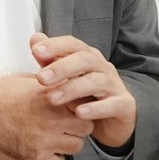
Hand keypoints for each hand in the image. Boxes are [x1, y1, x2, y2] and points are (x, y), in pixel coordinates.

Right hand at [0, 74, 93, 159]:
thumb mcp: (26, 80)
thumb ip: (49, 84)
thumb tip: (62, 84)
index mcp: (52, 97)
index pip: (85, 105)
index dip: (81, 107)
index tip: (76, 109)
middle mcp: (52, 119)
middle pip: (85, 127)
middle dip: (78, 126)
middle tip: (67, 124)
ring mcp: (44, 141)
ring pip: (76, 147)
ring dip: (68, 143)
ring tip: (55, 137)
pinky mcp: (34, 158)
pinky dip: (55, 159)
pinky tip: (46, 150)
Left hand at [31, 33, 137, 149]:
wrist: (114, 119)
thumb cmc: (88, 96)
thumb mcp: (67, 77)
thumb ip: (51, 59)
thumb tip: (35, 39)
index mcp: (89, 57)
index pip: (73, 44)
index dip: (55, 45)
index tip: (36, 51)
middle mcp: (103, 68)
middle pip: (85, 60)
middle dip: (62, 67)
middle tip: (41, 77)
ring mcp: (114, 85)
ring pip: (96, 81)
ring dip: (72, 88)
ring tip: (52, 98)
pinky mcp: (123, 105)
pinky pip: (112, 105)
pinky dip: (96, 108)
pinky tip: (79, 113)